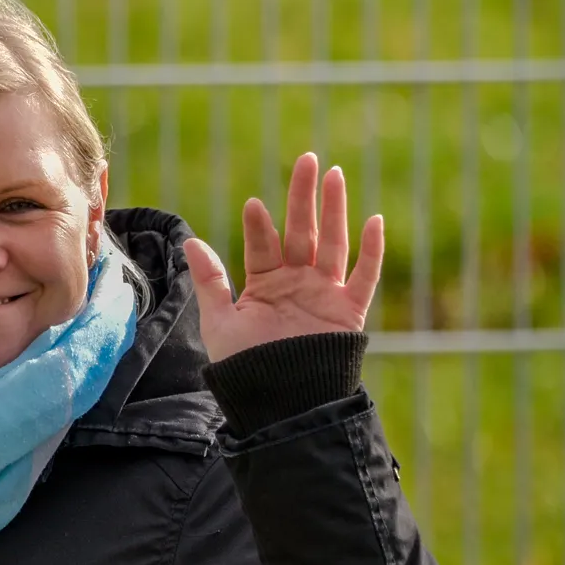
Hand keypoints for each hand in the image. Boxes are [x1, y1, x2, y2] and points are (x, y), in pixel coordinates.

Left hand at [184, 152, 384, 363]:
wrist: (279, 405)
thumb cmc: (246, 370)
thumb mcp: (220, 323)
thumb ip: (210, 281)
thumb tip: (189, 240)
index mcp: (265, 284)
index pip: (263, 244)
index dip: (258, 225)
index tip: (253, 205)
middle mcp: (296, 283)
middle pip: (302, 231)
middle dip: (303, 197)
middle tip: (306, 160)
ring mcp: (324, 294)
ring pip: (333, 242)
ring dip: (335, 209)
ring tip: (334, 174)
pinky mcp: (348, 311)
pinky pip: (364, 276)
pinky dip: (372, 250)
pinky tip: (374, 220)